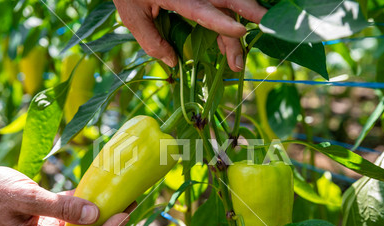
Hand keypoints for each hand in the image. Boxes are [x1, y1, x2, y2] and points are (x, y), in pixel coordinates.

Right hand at [0, 158, 134, 225]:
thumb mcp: (27, 198)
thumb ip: (61, 207)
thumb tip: (95, 212)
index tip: (123, 215)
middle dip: (108, 223)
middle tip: (131, 206)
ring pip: (81, 222)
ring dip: (101, 210)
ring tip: (124, 197)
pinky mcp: (49, 214)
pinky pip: (72, 209)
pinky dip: (87, 200)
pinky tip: (103, 190)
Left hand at [113, 0, 266, 71]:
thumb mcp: (132, 16)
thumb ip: (152, 41)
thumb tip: (173, 62)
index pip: (203, 10)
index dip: (222, 23)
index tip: (241, 32)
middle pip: (226, 3)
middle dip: (247, 20)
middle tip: (250, 48)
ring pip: (227, 6)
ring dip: (235, 32)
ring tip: (236, 61)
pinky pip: (220, 7)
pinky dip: (227, 26)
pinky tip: (228, 45)